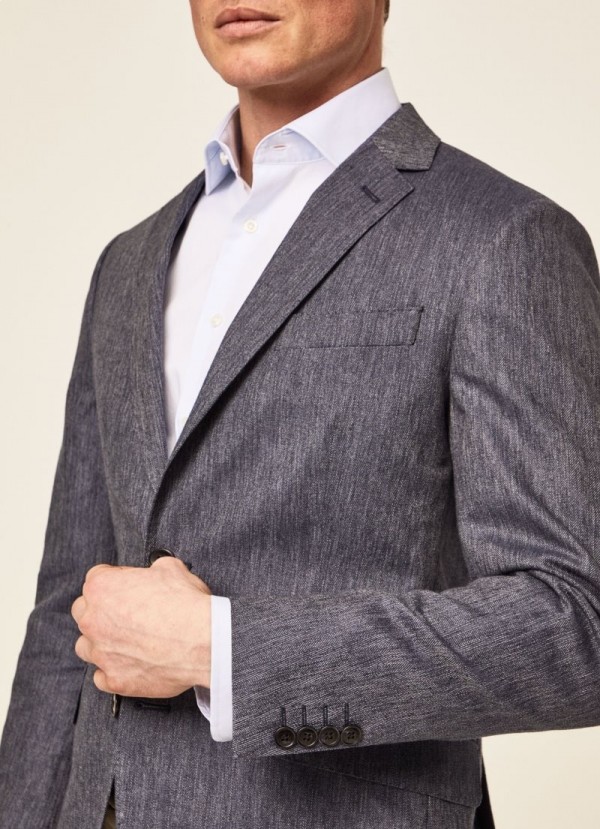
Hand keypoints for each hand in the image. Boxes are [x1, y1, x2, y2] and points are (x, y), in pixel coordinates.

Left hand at [71, 557, 211, 697]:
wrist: (203, 642)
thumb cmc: (187, 604)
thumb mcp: (171, 568)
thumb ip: (153, 569)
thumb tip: (155, 573)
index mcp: (103, 588)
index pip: (95, 578)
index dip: (115, 579)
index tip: (128, 586)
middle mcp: (94, 620)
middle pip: (83, 611)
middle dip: (100, 610)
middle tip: (125, 612)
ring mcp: (102, 653)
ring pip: (85, 646)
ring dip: (100, 642)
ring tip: (125, 641)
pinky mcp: (114, 680)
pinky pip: (101, 676)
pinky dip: (112, 671)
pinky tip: (130, 664)